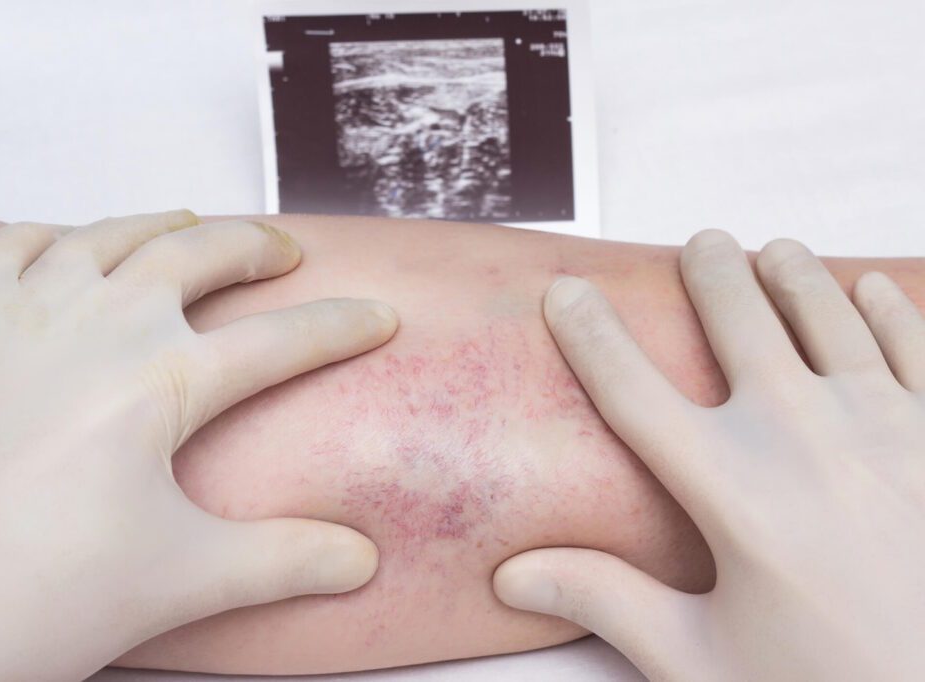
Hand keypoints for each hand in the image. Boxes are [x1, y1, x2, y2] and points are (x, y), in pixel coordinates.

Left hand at [0, 211, 396, 680]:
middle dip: (254, 244)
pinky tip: (65, 242)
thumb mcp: (182, 579)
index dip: (341, 326)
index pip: (281, 340)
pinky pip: (7, 247)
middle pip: (198, 254)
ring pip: (108, 234)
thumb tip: (362, 557)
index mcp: (162, 378)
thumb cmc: (34, 594)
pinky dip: (49, 234)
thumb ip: (284, 560)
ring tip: (190, 223)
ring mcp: (17, 311)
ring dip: (161, 223)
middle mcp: (96, 323)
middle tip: (283, 249)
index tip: (377, 315)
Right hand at [493, 230, 924, 679]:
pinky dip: (891, 309)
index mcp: (729, 490)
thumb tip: (512, 575)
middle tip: (702, 242)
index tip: (566, 293)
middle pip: (741, 322)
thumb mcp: (702, 660)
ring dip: (795, 274)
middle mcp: (803, 437)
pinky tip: (873, 287)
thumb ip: (606, 601)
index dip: (590, 335)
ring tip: (775, 249)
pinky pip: (917, 347)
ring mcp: (886, 428)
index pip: (632, 390)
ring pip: (829, 317)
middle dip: (712, 273)